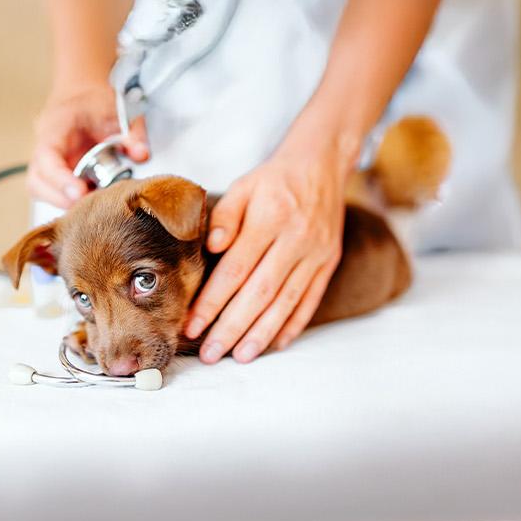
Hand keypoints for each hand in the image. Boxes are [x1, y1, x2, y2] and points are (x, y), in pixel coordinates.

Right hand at [27, 83, 148, 208]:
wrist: (81, 92)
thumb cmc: (94, 100)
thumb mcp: (118, 109)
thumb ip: (133, 132)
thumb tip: (141, 155)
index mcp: (56, 127)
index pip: (47, 157)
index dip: (61, 179)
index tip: (80, 192)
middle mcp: (44, 146)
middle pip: (36, 181)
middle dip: (61, 198)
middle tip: (90, 204)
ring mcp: (45, 161)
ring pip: (40, 189)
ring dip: (63, 202)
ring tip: (91, 202)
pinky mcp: (53, 171)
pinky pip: (51, 192)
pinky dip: (68, 200)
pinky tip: (90, 198)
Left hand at [184, 133, 354, 363]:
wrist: (321, 165)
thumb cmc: (274, 180)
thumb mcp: (244, 186)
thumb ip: (224, 216)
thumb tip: (211, 245)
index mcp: (270, 219)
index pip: (235, 270)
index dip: (212, 301)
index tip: (192, 325)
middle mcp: (296, 239)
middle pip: (259, 293)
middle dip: (232, 327)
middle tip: (210, 353)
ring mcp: (316, 254)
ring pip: (286, 302)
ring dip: (261, 334)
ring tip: (239, 355)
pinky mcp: (329, 263)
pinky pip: (310, 300)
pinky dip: (293, 325)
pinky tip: (275, 344)